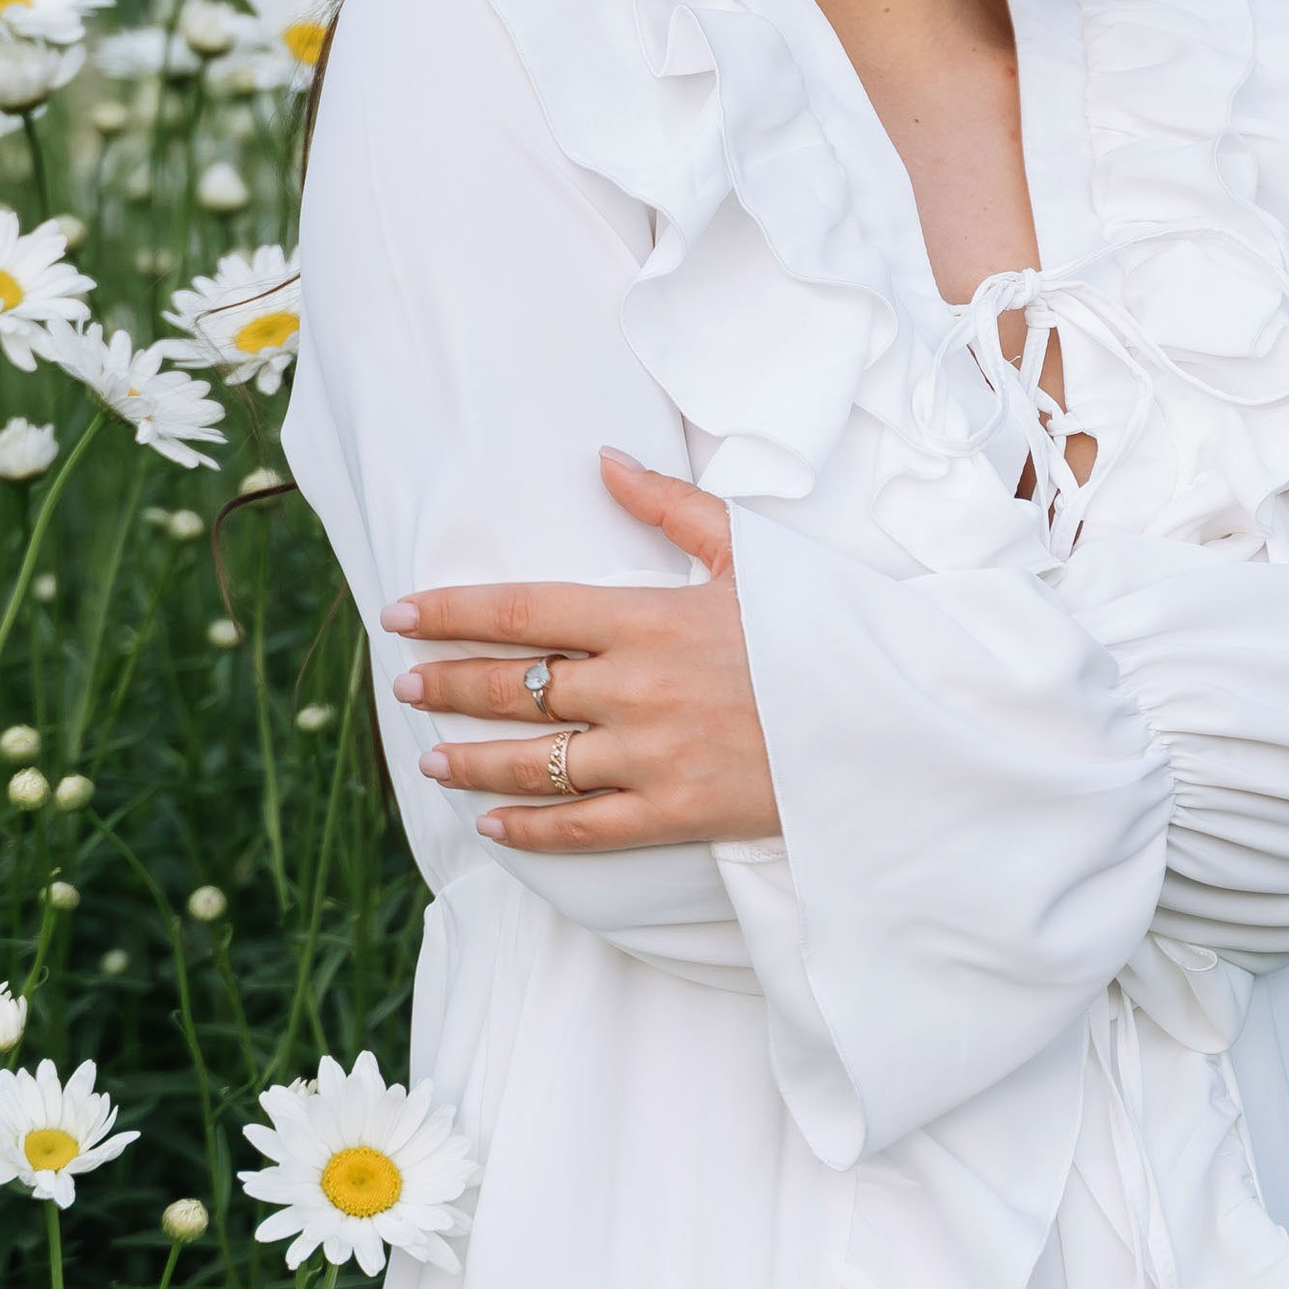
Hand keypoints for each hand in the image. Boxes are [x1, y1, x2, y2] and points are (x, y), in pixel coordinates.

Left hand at [382, 451, 779, 852]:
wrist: (886, 720)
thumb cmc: (819, 627)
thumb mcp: (748, 552)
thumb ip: (669, 506)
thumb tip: (604, 458)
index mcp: (647, 617)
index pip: (523, 611)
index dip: (453, 613)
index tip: (402, 616)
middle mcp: (635, 688)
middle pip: (513, 686)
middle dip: (449, 685)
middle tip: (406, 686)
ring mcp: (651, 757)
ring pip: (534, 763)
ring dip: (473, 761)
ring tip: (432, 758)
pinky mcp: (676, 814)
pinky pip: (582, 828)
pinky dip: (529, 831)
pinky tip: (491, 826)